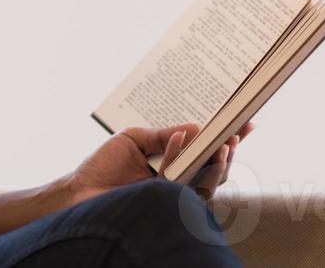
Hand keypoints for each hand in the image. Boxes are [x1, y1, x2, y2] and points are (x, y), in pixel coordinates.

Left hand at [66, 121, 254, 203]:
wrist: (79, 191)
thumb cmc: (102, 166)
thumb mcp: (134, 139)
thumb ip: (164, 134)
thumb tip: (196, 128)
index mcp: (174, 164)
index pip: (206, 152)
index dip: (227, 139)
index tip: (246, 122)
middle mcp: (178, 182)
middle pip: (215, 171)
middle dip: (229, 152)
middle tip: (236, 133)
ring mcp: (172, 196)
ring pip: (207, 183)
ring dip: (217, 162)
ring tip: (222, 143)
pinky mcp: (162, 203)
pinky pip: (179, 181)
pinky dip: (179, 156)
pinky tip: (179, 138)